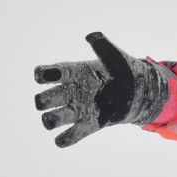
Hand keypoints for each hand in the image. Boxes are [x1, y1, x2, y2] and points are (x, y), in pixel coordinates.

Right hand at [33, 32, 171, 147]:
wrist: (136, 91)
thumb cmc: (121, 70)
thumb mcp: (114, 56)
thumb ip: (103, 46)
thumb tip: (93, 36)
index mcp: (74, 73)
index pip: (54, 72)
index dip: (44, 74)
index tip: (40, 75)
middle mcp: (72, 92)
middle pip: (49, 97)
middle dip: (43, 100)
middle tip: (42, 102)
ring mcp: (78, 109)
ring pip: (56, 117)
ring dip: (50, 120)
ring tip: (48, 121)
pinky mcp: (89, 124)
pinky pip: (73, 134)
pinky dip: (66, 139)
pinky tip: (61, 140)